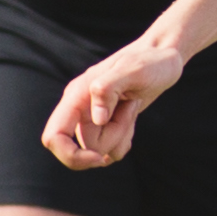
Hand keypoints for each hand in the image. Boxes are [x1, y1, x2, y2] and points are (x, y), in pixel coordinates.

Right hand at [43, 35, 186, 169]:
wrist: (162, 58)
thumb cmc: (149, 62)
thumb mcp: (133, 70)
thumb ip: (108, 88)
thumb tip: (96, 118)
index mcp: (77, 95)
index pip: (54, 137)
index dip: (71, 155)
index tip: (100, 157)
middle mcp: (79, 109)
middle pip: (86, 148)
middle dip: (114, 136)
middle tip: (129, 107)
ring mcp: (91, 118)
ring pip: (100, 150)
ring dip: (122, 135)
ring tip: (131, 106)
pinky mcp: (105, 125)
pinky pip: (110, 149)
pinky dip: (125, 139)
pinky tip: (131, 116)